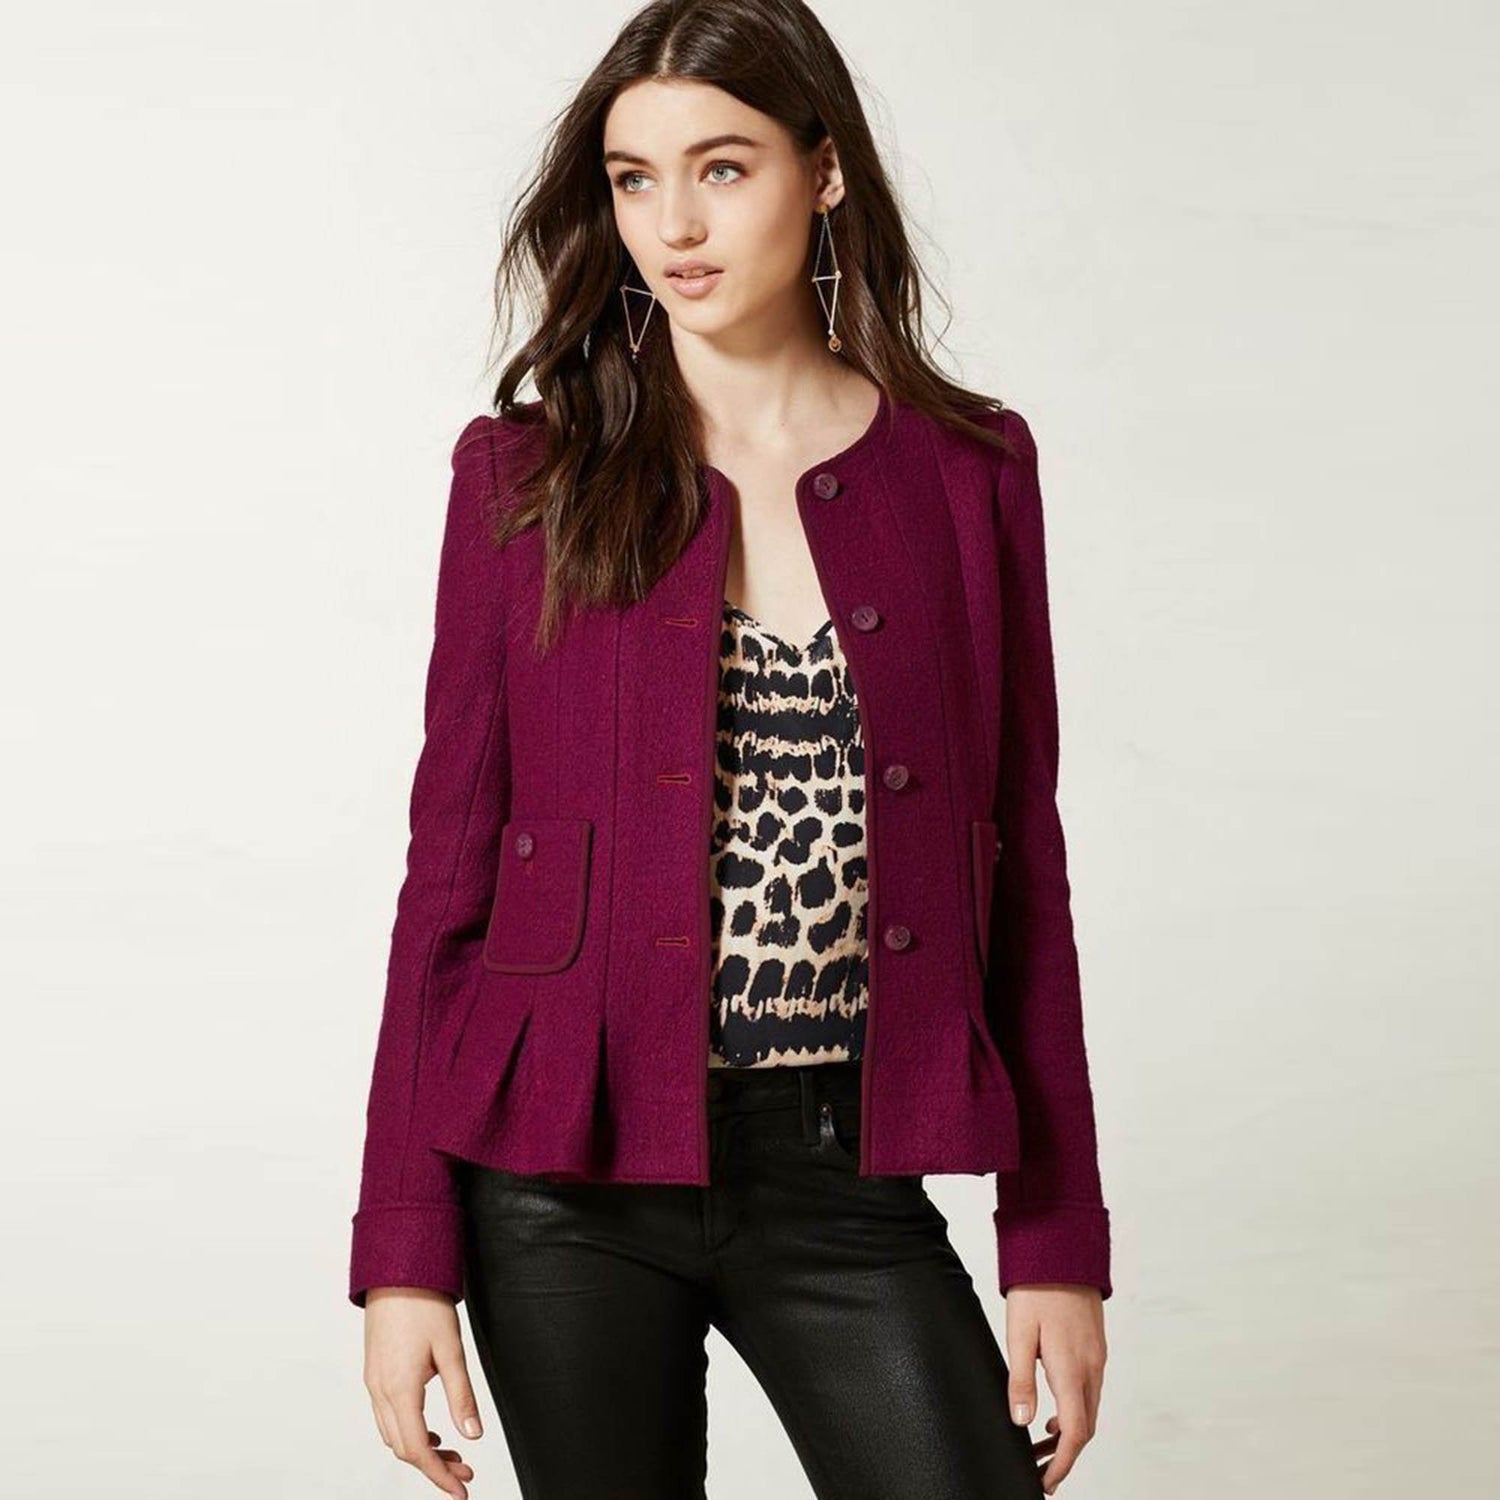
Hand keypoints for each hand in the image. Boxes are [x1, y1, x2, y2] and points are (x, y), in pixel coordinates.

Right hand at [363, 1287, 483, 1497]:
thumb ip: (462, 1396)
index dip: (439, 1475)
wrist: (397, 1269)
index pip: (417, 1450)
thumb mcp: (451, 1350)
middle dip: (434, 1466)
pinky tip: (432, 1429)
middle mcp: (379, 1390)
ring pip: (393, 1434)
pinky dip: (409, 1431)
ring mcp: (373, 1382)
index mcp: (399, 1388)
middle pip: (403, 1448)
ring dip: (421, 1450)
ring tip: (454, 1453)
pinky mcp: (375, 1372)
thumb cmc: (425, 1303)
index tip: (461, 1491)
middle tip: (466, 1471)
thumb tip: (473, 1437)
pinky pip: (387, 1416)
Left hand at [1004, 1283, 1106, 1493]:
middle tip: (1040, 1469)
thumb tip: (1022, 1422)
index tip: (1046, 1482)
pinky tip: (1053, 1407)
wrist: (1062, 1250)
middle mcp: (1091, 1368)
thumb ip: (1020, 1380)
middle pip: (1085, 1428)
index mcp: (1072, 1370)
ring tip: (1040, 1442)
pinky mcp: (1095, 1346)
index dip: (1061, 1463)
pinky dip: (1074, 1410)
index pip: (1073, 1433)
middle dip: (1064, 1454)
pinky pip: (1089, 1390)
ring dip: (1069, 1432)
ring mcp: (1096, 1357)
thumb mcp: (1019, 1334)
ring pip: (1089, 1410)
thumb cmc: (1037, 1288)